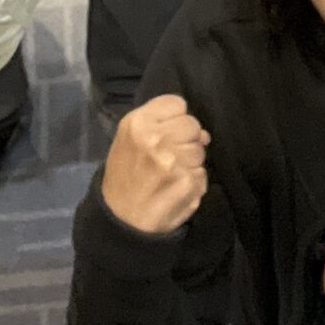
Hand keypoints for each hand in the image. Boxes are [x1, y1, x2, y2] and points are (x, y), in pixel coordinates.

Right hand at [101, 94, 210, 235]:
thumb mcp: (129, 140)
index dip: (175, 119)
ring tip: (170, 176)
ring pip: (200, 150)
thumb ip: (160, 125)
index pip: (177, 104)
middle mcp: (155, 138)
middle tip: (169, 158)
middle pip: (192, 125)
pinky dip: (193, 182)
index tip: (167, 133)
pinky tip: (176, 190)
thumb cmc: (125, 176)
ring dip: (191, 163)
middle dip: (186, 140)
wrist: (121, 220)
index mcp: (137, 123)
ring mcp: (173, 161)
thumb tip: (203, 133)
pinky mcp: (187, 182)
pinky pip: (202, 173)